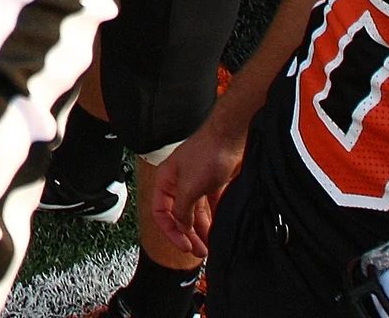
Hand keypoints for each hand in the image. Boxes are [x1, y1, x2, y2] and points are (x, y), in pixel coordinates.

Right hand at [149, 117, 248, 259]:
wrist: (229, 137)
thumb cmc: (206, 154)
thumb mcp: (189, 188)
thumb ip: (182, 210)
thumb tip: (181, 225)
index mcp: (165, 181)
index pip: (160, 212)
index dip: (171, 231)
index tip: (184, 245)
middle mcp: (177, 183)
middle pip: (178, 215)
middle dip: (187, 234)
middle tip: (199, 251)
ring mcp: (195, 183)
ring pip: (195, 213)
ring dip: (201, 230)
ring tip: (209, 246)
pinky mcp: (211, 183)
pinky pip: (209, 206)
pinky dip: (212, 219)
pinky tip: (217, 230)